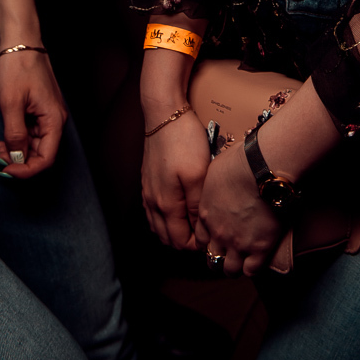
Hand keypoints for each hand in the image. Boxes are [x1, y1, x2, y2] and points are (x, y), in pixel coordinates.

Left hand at [0, 49, 66, 178]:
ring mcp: (47, 115)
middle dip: (18, 161)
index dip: (26, 170)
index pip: (46, 159)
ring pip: (34, 146)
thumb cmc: (17, 68)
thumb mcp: (11, 103)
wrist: (21, 42)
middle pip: (41, 154)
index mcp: (54, 119)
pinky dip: (17, 140)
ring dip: (16, 152)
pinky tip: (2, 138)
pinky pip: (31, 134)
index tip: (5, 170)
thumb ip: (15, 134)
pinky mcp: (39, 110)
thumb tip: (17, 159)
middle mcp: (55, 120)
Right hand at [142, 110, 211, 250]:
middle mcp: (152, 202)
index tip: (211, 236)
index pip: (179, 241)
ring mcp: (148, 192)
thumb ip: (197, 206)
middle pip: (167, 237)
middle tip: (205, 232)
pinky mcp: (148, 181)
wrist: (164, 114)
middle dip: (185, 241)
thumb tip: (199, 229)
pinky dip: (166, 218)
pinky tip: (179, 209)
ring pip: (158, 225)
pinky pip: (154, 211)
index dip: (196, 245)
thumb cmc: (183, 141)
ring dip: (174, 230)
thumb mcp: (199, 175)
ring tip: (195, 223)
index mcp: (165, 205)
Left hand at [195, 138, 284, 275]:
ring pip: (230, 270)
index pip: (201, 238)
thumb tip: (219, 180)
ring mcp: (238, 243)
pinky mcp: (260, 248)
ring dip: (235, 266)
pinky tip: (258, 258)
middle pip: (212, 258)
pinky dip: (254, 268)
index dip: (209, 239)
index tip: (218, 236)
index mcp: (207, 214)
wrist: (263, 167)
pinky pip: (252, 270)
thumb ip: (213, 184)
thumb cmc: (241, 160)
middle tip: (230, 251)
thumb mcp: (216, 169)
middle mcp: (218, 233)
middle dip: (219, 257)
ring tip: (244, 260)